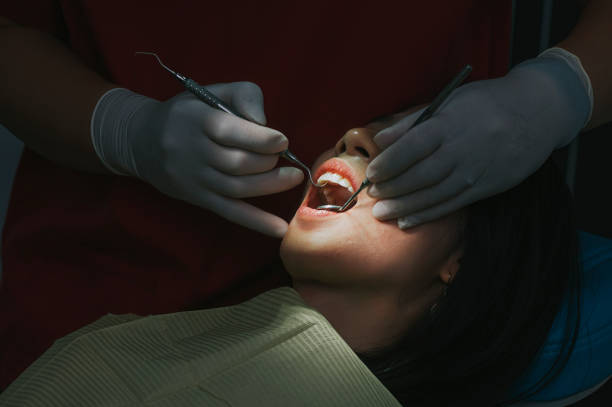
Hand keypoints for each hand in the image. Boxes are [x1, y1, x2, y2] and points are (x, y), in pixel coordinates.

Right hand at [123, 82, 302, 236]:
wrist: (142, 141)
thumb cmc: (189, 113)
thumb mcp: (212, 92)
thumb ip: (245, 95)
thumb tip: (265, 123)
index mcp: (195, 119)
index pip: (229, 131)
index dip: (260, 139)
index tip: (282, 141)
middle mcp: (191, 150)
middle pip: (236, 163)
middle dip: (267, 162)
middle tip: (284, 157)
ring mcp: (193, 179)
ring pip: (236, 188)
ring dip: (269, 185)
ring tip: (292, 178)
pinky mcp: (197, 198)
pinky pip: (229, 212)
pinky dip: (256, 222)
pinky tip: (279, 229)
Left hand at [366, 56, 590, 227]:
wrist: (538, 112)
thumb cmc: (486, 104)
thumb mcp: (450, 101)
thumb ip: (412, 123)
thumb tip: (381, 140)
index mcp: (450, 124)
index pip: (413, 147)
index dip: (389, 163)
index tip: (372, 172)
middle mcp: (463, 150)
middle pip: (421, 175)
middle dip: (393, 188)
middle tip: (373, 194)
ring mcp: (476, 172)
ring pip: (434, 195)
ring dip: (405, 206)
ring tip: (382, 213)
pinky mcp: (486, 187)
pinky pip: (451, 205)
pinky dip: (427, 215)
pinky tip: (407, 221)